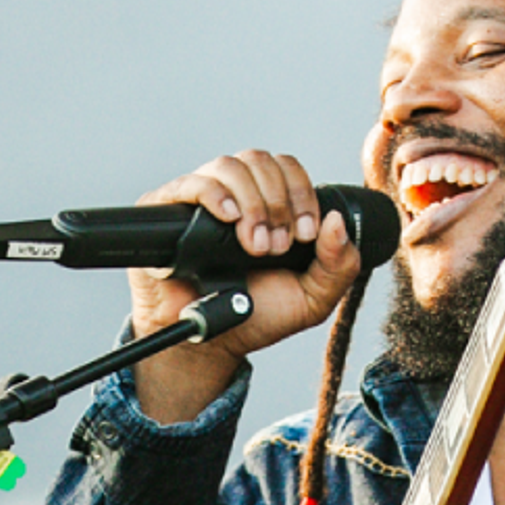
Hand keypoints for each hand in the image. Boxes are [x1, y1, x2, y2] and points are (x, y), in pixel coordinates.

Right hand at [129, 150, 362, 423]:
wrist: (211, 343)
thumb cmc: (256, 316)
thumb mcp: (312, 298)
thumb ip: (338, 265)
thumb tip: (338, 221)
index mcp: (268, 203)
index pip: (287, 169)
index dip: (301, 194)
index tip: (305, 235)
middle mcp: (234, 193)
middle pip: (260, 161)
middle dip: (277, 204)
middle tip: (275, 247)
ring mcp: (200, 198)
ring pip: (229, 166)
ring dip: (251, 203)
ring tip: (253, 245)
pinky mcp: (167, 210)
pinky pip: (189, 183)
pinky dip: (213, 195)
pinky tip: (228, 218)